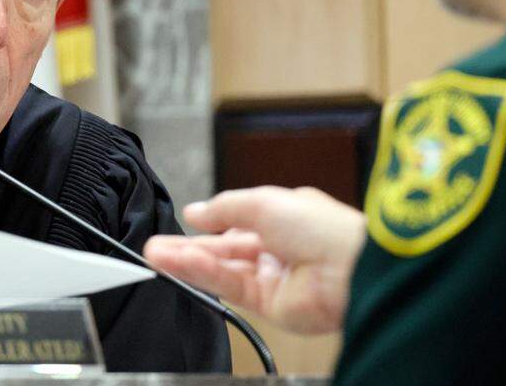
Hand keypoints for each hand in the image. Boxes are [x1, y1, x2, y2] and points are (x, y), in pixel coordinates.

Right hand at [143, 186, 365, 334]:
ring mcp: (273, 277)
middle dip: (190, 246)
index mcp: (284, 218)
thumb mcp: (263, 201)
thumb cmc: (321, 227)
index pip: (238, 221)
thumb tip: (196, 211)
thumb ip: (224, 207)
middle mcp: (277, 248)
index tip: (186, 220)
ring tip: (155, 255)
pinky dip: (204, 274)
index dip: (211, 220)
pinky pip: (229, 287)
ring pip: (222, 269)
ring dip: (188, 262)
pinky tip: (180, 264)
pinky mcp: (269, 304)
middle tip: (156, 245)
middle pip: (224, 248)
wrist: (350, 268)